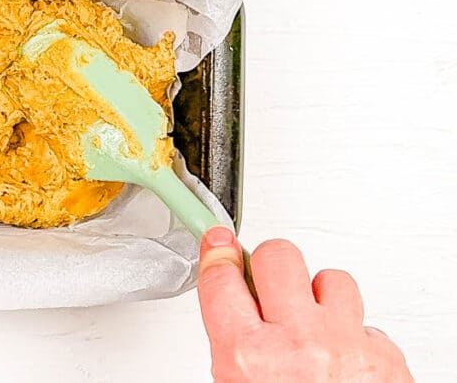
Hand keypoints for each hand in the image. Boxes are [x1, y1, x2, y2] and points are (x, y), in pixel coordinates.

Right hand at [198, 226, 412, 381]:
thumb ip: (234, 351)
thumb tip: (231, 312)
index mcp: (248, 359)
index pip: (222, 279)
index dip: (218, 254)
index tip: (219, 244)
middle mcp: (298, 345)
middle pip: (278, 257)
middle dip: (269, 266)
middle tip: (266, 284)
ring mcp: (347, 347)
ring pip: (332, 280)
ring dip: (319, 297)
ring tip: (313, 322)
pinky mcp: (387, 360)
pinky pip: (369, 325)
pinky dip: (356, 337)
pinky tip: (345, 359)